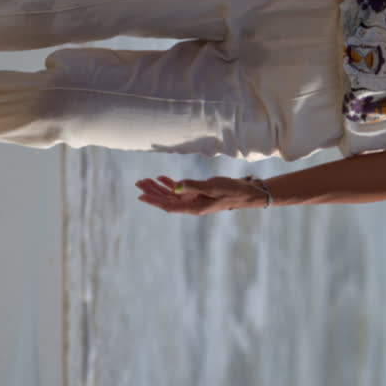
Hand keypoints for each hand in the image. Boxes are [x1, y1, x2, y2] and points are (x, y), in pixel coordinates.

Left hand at [135, 176, 262, 214]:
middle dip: (152, 192)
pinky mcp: (199, 193)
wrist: (247, 193)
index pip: (169, 204)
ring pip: (171, 194)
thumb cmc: (232, 191)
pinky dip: (170, 184)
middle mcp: (192, 205)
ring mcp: (195, 199)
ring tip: (145, 180)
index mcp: (194, 207)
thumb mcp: (213, 187)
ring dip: (158, 187)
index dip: (154, 200)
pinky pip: (181, 189)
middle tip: (139, 183)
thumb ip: (193, 186)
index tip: (141, 196)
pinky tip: (162, 178)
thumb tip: (174, 186)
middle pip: (167, 200)